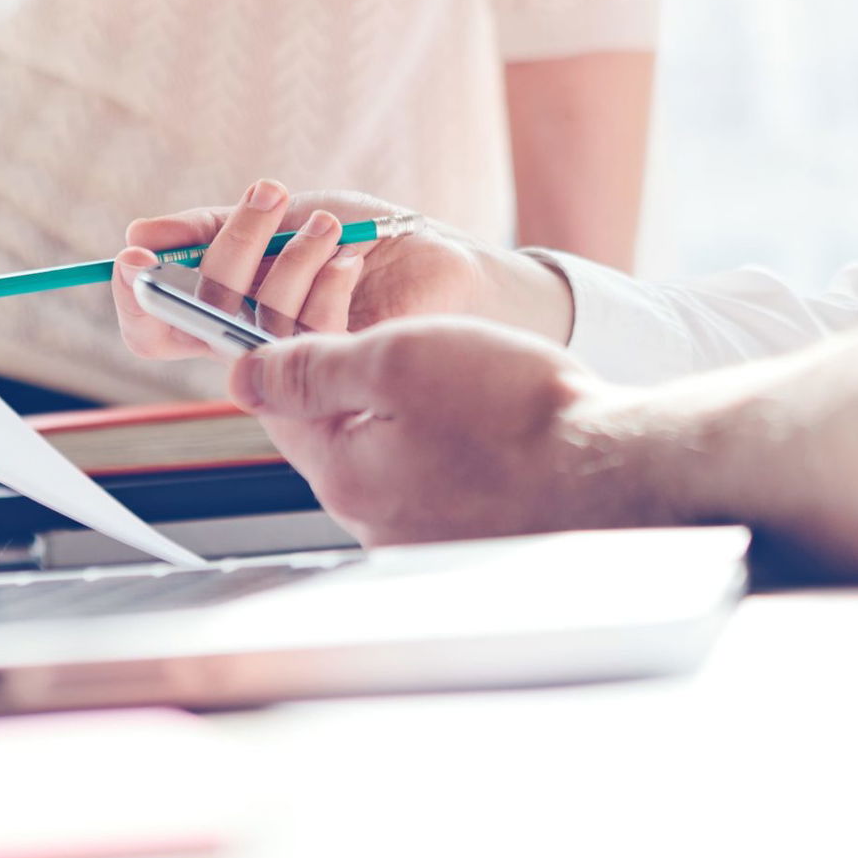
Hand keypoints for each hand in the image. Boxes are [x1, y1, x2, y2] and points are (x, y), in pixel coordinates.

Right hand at [111, 182, 573, 359]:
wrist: (435, 255)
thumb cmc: (360, 236)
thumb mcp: (279, 218)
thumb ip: (211, 227)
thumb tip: (138, 234)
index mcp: (223, 305)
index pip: (152, 321)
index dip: (135, 295)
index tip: (134, 257)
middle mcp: (247, 340)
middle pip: (195, 315)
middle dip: (231, 245)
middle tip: (268, 195)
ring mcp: (288, 360)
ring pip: (250, 320)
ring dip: (289, 256)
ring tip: (325, 224)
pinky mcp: (333, 369)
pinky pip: (304, 334)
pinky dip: (324, 282)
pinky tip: (350, 258)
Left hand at [223, 318, 669, 545]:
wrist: (613, 474)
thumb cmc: (519, 415)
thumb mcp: (399, 359)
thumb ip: (312, 367)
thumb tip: (244, 373)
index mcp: (342, 473)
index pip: (280, 407)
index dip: (295, 349)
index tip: (324, 314)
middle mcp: (370, 520)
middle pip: (334, 435)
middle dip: (360, 383)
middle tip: (418, 345)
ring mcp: (418, 539)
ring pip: (387, 459)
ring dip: (410, 416)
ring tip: (468, 382)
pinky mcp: (463, 543)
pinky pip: (433, 484)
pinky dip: (450, 449)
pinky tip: (490, 425)